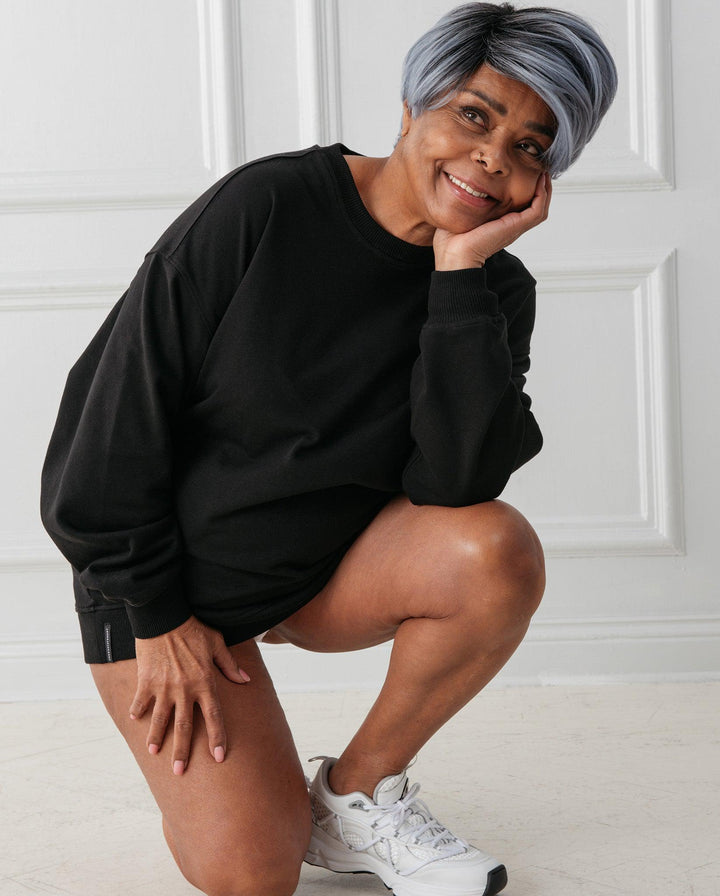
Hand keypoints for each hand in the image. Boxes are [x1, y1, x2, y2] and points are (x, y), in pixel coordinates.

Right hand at [129, 616, 250, 774]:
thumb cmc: (193, 628)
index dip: (217, 738)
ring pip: (160, 719)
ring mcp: (164, 687)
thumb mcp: (217, 643)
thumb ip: (230, 665)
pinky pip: (141, 701)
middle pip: (185, 727)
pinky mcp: (146, 681)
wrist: (165, 616)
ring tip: (153, 752)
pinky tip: (135, 720)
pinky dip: (137, 711)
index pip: (214, 717)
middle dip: (182, 751)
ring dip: (156, 737)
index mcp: (205, 682)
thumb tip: (246, 680)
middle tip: (179, 771)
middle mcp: (185, 689)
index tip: (218, 757)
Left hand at [434, 171, 551, 270]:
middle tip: (539, 167)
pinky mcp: (516, 226)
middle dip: (539, 185)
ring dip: (544, 188)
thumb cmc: (451, 240)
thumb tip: (460, 183)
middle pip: (534, 205)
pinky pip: (538, 210)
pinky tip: (539, 180)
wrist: (454, 254)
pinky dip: (542, 195)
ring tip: (543, 171)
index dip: (526, 188)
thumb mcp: (461, 212)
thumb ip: (465, 200)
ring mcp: (515, 227)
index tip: (524, 170)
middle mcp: (510, 225)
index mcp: (500, 224)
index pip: (520, 205)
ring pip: (540, 207)